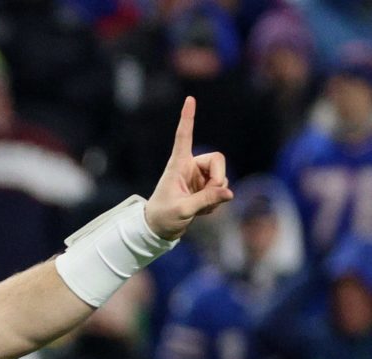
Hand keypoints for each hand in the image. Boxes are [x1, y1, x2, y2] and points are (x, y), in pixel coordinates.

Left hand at [144, 97, 232, 240]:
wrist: (159, 229)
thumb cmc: (163, 217)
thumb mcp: (182, 210)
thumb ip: (205, 201)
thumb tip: (229, 193)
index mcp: (178, 165)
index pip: (184, 137)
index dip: (187, 118)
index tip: (189, 98)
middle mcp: (190, 167)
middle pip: (218, 160)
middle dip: (220, 179)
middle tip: (212, 197)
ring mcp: (199, 177)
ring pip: (222, 178)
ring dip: (216, 195)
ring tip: (198, 208)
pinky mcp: (206, 188)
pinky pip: (221, 191)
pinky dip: (215, 203)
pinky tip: (200, 211)